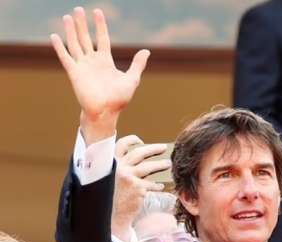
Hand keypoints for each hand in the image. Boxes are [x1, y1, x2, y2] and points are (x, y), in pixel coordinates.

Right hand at [50, 7, 149, 143]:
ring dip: (71, 31)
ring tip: (67, 17)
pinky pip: (65, 57)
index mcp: (105, 61)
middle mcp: (92, 61)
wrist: (106, 112)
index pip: (102, 38)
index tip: (97, 12)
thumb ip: (137, 64)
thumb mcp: (132, 79)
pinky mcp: (74, 73)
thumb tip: (146, 51)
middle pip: (86, 38)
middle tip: (78, 9)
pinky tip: (55, 36)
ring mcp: (82, 66)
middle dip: (82, 24)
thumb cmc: (119, 99)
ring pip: (75, 44)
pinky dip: (60, 47)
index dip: (100, 25)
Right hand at [110, 135, 169, 241]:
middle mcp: (119, 168)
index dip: (131, 140)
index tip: (140, 141)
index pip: (121, 145)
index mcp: (111, 163)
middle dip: (153, 149)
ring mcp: (128, 177)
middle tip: (163, 148)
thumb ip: (121, 168)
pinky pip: (152, 184)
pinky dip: (157, 185)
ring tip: (168, 164)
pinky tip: (161, 186)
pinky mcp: (138, 188)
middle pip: (139, 153)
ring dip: (160, 164)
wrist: (112, 215)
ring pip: (148, 167)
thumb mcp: (111, 178)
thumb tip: (139, 161)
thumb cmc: (112, 197)